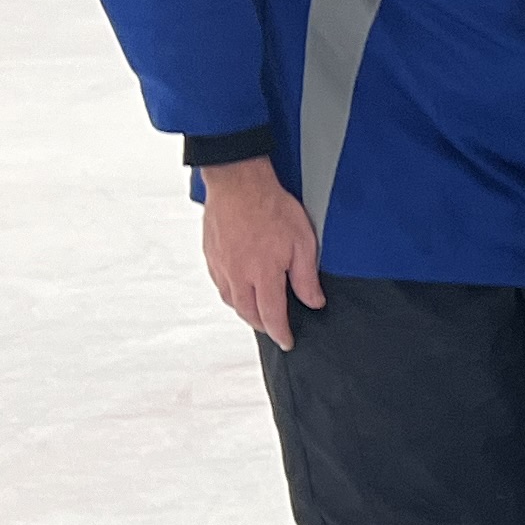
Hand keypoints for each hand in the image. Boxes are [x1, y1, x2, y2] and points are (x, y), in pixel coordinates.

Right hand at [197, 152, 324, 349]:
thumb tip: (313, 302)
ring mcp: (221, 265)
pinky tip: (241, 289)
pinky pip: (220, 283)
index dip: (281, 333)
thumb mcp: (303, 242)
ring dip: (245, 311)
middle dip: (263, 325)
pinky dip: (232, 293)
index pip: (272, 316)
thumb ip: (306, 277)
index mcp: (262, 275)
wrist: (238, 182)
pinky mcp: (210, 255)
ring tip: (259, 311)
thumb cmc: (271, 207)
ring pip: (231, 300)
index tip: (287, 342)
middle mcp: (237, 275)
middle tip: (275, 328)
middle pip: (248, 313)